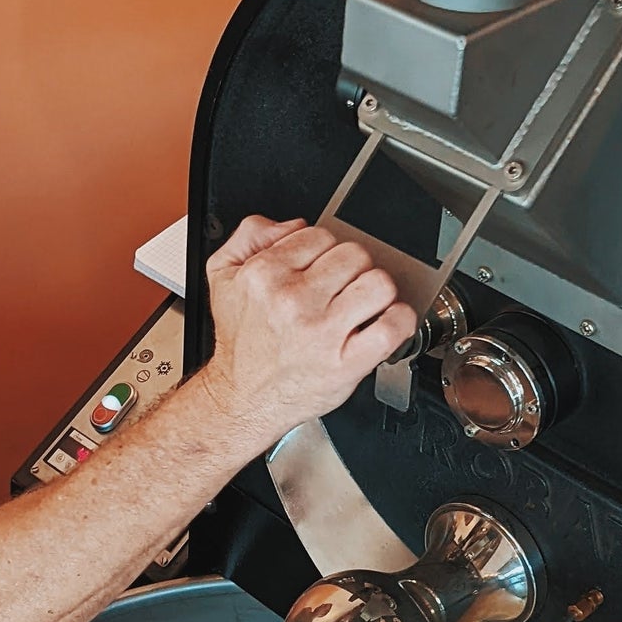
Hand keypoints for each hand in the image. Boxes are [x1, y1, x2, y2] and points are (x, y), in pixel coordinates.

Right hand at [198, 215, 417, 445]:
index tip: (321, 269)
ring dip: (376, 291)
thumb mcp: (222, 276)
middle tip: (342, 288)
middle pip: (353, 254)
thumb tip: (292, 224)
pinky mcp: (347, 363)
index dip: (323, 251)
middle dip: (351, 268)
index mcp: (265, 274)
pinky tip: (386, 321)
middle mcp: (293, 300)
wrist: (243, 397)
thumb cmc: (241, 343)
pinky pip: (392, 326)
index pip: (319, 235)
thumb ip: (250, 235)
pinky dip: (399, 320)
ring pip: (378, 283)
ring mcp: (322, 331)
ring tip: (363, 303)